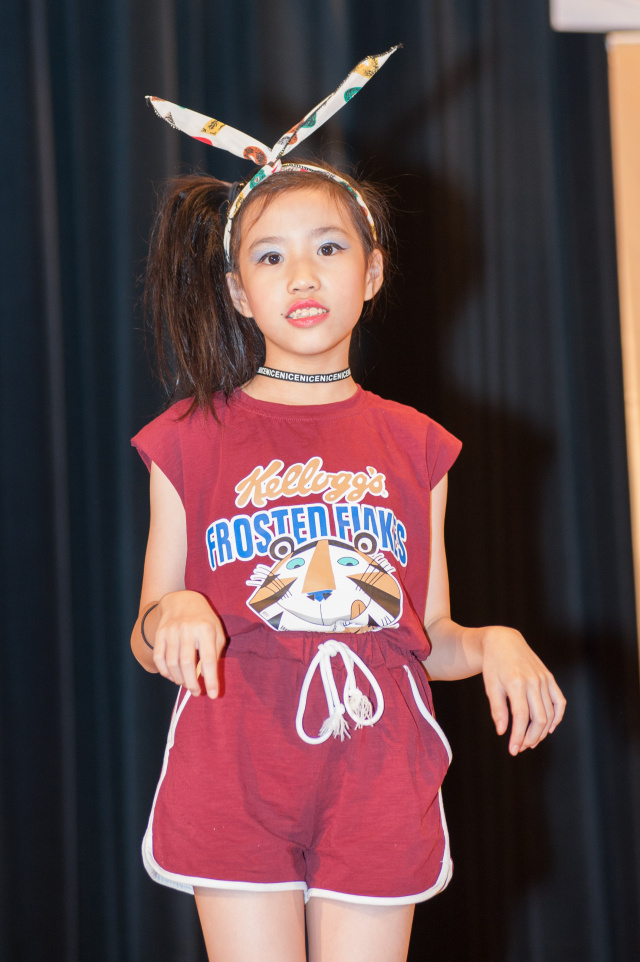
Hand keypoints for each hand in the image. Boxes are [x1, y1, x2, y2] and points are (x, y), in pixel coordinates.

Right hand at [153, 590, 225, 698]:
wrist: (181, 600)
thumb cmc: (203, 620)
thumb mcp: (216, 631)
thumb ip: (214, 653)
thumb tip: (206, 677)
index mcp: (206, 629)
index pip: (208, 659)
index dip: (210, 679)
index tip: (213, 694)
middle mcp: (187, 629)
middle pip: (187, 664)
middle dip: (191, 683)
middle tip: (196, 692)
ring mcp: (171, 631)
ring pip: (172, 663)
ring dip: (179, 679)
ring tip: (186, 683)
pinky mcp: (159, 634)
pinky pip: (159, 658)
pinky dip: (166, 672)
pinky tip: (173, 676)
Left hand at [480, 626, 565, 754]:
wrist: (504, 641)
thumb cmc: (494, 665)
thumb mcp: (491, 686)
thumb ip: (498, 709)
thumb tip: (502, 732)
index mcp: (516, 683)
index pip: (521, 717)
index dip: (518, 736)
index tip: (513, 750)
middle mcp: (533, 681)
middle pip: (539, 718)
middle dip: (531, 738)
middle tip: (521, 747)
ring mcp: (544, 679)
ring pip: (549, 713)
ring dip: (542, 731)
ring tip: (531, 741)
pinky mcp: (549, 678)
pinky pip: (559, 701)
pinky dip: (557, 717)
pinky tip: (549, 728)